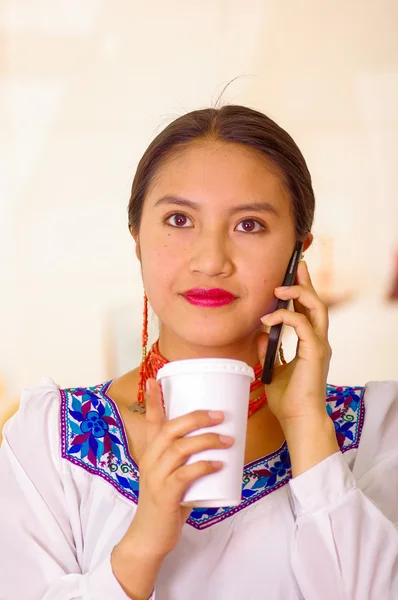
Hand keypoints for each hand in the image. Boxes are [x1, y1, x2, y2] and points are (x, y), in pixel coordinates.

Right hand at [119, 379, 232, 557]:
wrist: (149, 537)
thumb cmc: (166, 502)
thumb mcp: (172, 475)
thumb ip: (189, 459)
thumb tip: (221, 444)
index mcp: (151, 452)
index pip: (151, 420)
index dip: (153, 399)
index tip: (155, 378)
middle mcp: (150, 460)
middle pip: (171, 428)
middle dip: (196, 418)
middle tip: (220, 415)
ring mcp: (155, 476)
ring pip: (179, 448)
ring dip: (206, 440)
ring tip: (227, 440)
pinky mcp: (164, 494)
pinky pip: (185, 475)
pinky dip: (203, 467)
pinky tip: (218, 464)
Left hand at [258, 260, 332, 428]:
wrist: (297, 419)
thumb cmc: (288, 400)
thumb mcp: (272, 369)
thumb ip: (268, 349)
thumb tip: (261, 333)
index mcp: (310, 344)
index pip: (307, 312)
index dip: (301, 292)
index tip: (292, 277)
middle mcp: (318, 342)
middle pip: (316, 304)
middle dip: (306, 283)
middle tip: (296, 267)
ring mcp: (319, 346)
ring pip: (316, 309)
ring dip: (298, 294)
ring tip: (280, 289)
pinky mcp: (315, 352)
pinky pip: (302, 325)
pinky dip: (285, 318)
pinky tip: (268, 319)